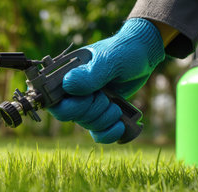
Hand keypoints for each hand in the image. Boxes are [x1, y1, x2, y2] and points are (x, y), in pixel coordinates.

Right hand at [48, 18, 164, 142]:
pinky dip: (108, 133)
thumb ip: (89, 74)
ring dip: (105, 120)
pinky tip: (120, 126)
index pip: (54, 101)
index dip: (71, 107)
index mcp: (67, 75)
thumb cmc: (123, 50)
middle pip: (71, 116)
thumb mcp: (109, 60)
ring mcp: (86, 102)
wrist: (143, 53)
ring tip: (116, 106)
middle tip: (107, 98)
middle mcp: (73, 91)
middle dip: (93, 112)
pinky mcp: (100, 112)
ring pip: (87, 124)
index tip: (90, 97)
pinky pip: (98, 133)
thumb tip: (67, 85)